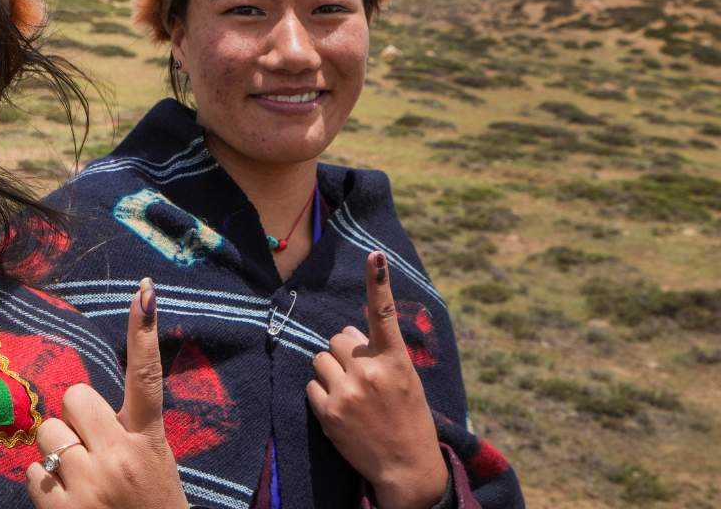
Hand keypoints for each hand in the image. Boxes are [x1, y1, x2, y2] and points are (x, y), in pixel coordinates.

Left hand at [27, 278, 188, 508]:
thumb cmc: (150, 507)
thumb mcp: (153, 464)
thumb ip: (124, 432)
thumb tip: (77, 403)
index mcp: (149, 441)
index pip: (148, 379)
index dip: (145, 334)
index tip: (146, 291)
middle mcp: (120, 457)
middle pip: (75, 398)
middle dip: (76, 419)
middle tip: (92, 448)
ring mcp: (89, 484)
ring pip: (48, 434)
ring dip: (58, 453)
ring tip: (82, 479)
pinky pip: (32, 471)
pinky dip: (45, 484)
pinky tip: (69, 501)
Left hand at [308, 252, 448, 508]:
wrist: (406, 467)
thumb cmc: (408, 418)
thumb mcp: (405, 380)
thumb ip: (380, 354)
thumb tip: (346, 334)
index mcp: (396, 360)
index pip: (385, 314)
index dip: (378, 282)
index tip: (375, 254)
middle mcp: (371, 371)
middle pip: (338, 338)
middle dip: (344, 353)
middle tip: (360, 376)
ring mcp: (348, 391)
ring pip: (321, 359)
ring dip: (330, 372)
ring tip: (350, 394)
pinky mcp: (329, 411)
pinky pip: (312, 385)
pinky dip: (321, 394)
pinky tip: (340, 410)